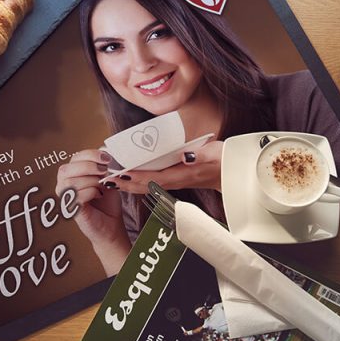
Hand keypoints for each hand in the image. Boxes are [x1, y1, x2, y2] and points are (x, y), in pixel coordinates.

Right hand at [56, 149, 129, 274]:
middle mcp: (63, 184)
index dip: (89, 155)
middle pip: (67, 169)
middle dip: (88, 166)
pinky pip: (76, 196)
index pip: (74, 158)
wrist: (111, 223)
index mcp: (72, 173)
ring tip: (101, 186)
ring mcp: (65, 198)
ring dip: (91, 181)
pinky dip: (91, 192)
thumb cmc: (107, 201)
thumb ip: (102, 165)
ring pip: (71, 182)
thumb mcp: (106, 178)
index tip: (106, 158)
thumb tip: (105, 151)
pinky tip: (98, 195)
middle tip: (103, 171)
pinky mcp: (70, 209)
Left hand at [107, 140, 223, 193]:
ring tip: (111, 179)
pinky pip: (152, 183)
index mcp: (182, 175)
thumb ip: (200, 156)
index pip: (153, 178)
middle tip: (105, 178)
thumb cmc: (224, 161)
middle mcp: (175, 181)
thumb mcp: (215, 154)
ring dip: (128, 184)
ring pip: (146, 186)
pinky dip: (138, 181)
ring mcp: (175, 183)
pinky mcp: (176, 181)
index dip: (135, 177)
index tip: (118, 173)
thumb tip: (184, 156)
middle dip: (124, 183)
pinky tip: (128, 177)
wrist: (233, 175)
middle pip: (144, 185)